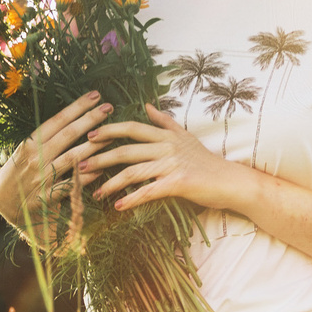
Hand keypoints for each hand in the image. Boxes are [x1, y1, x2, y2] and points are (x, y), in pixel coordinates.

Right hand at [0, 89, 110, 235]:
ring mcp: (41, 178)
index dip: (77, 107)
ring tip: (112, 136)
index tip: (95, 96)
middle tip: (109, 107)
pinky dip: (87, 177)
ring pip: (72, 158)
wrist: (3, 203)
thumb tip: (72, 119)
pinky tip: (101, 170)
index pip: (57, 120)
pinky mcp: (46, 198)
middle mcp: (35, 158)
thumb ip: (45, 138)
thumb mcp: (25, 151)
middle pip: (68, 135)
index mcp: (30, 143)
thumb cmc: (18, 173)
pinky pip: (70, 185)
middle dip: (90, 119)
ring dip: (94, 146)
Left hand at [83, 105, 247, 213]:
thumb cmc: (207, 163)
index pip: (132, 128)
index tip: (89, 136)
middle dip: (100, 158)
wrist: (232, 182)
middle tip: (80, 165)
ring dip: (110, 183)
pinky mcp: (178, 183)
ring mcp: (172, 165)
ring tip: (94, 193)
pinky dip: (131, 199)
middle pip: (126, 150)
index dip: (109, 130)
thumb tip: (148, 105)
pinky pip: (148, 191)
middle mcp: (167, 147)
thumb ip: (165, 122)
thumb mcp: (186, 137)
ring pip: (133, 171)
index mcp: (167, 135)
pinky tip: (117, 206)